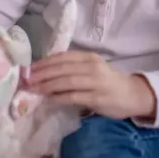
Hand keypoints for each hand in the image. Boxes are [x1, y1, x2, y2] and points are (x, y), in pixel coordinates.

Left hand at [28, 51, 156, 120]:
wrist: (132, 95)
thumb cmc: (107, 82)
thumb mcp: (91, 69)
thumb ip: (72, 69)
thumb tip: (45, 73)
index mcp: (89, 58)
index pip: (63, 57)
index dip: (45, 62)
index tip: (30, 68)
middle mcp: (92, 67)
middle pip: (62, 69)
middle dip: (42, 74)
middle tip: (27, 80)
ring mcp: (96, 82)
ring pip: (67, 82)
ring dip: (47, 86)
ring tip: (34, 90)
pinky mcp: (97, 98)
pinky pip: (74, 97)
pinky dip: (59, 98)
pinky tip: (49, 100)